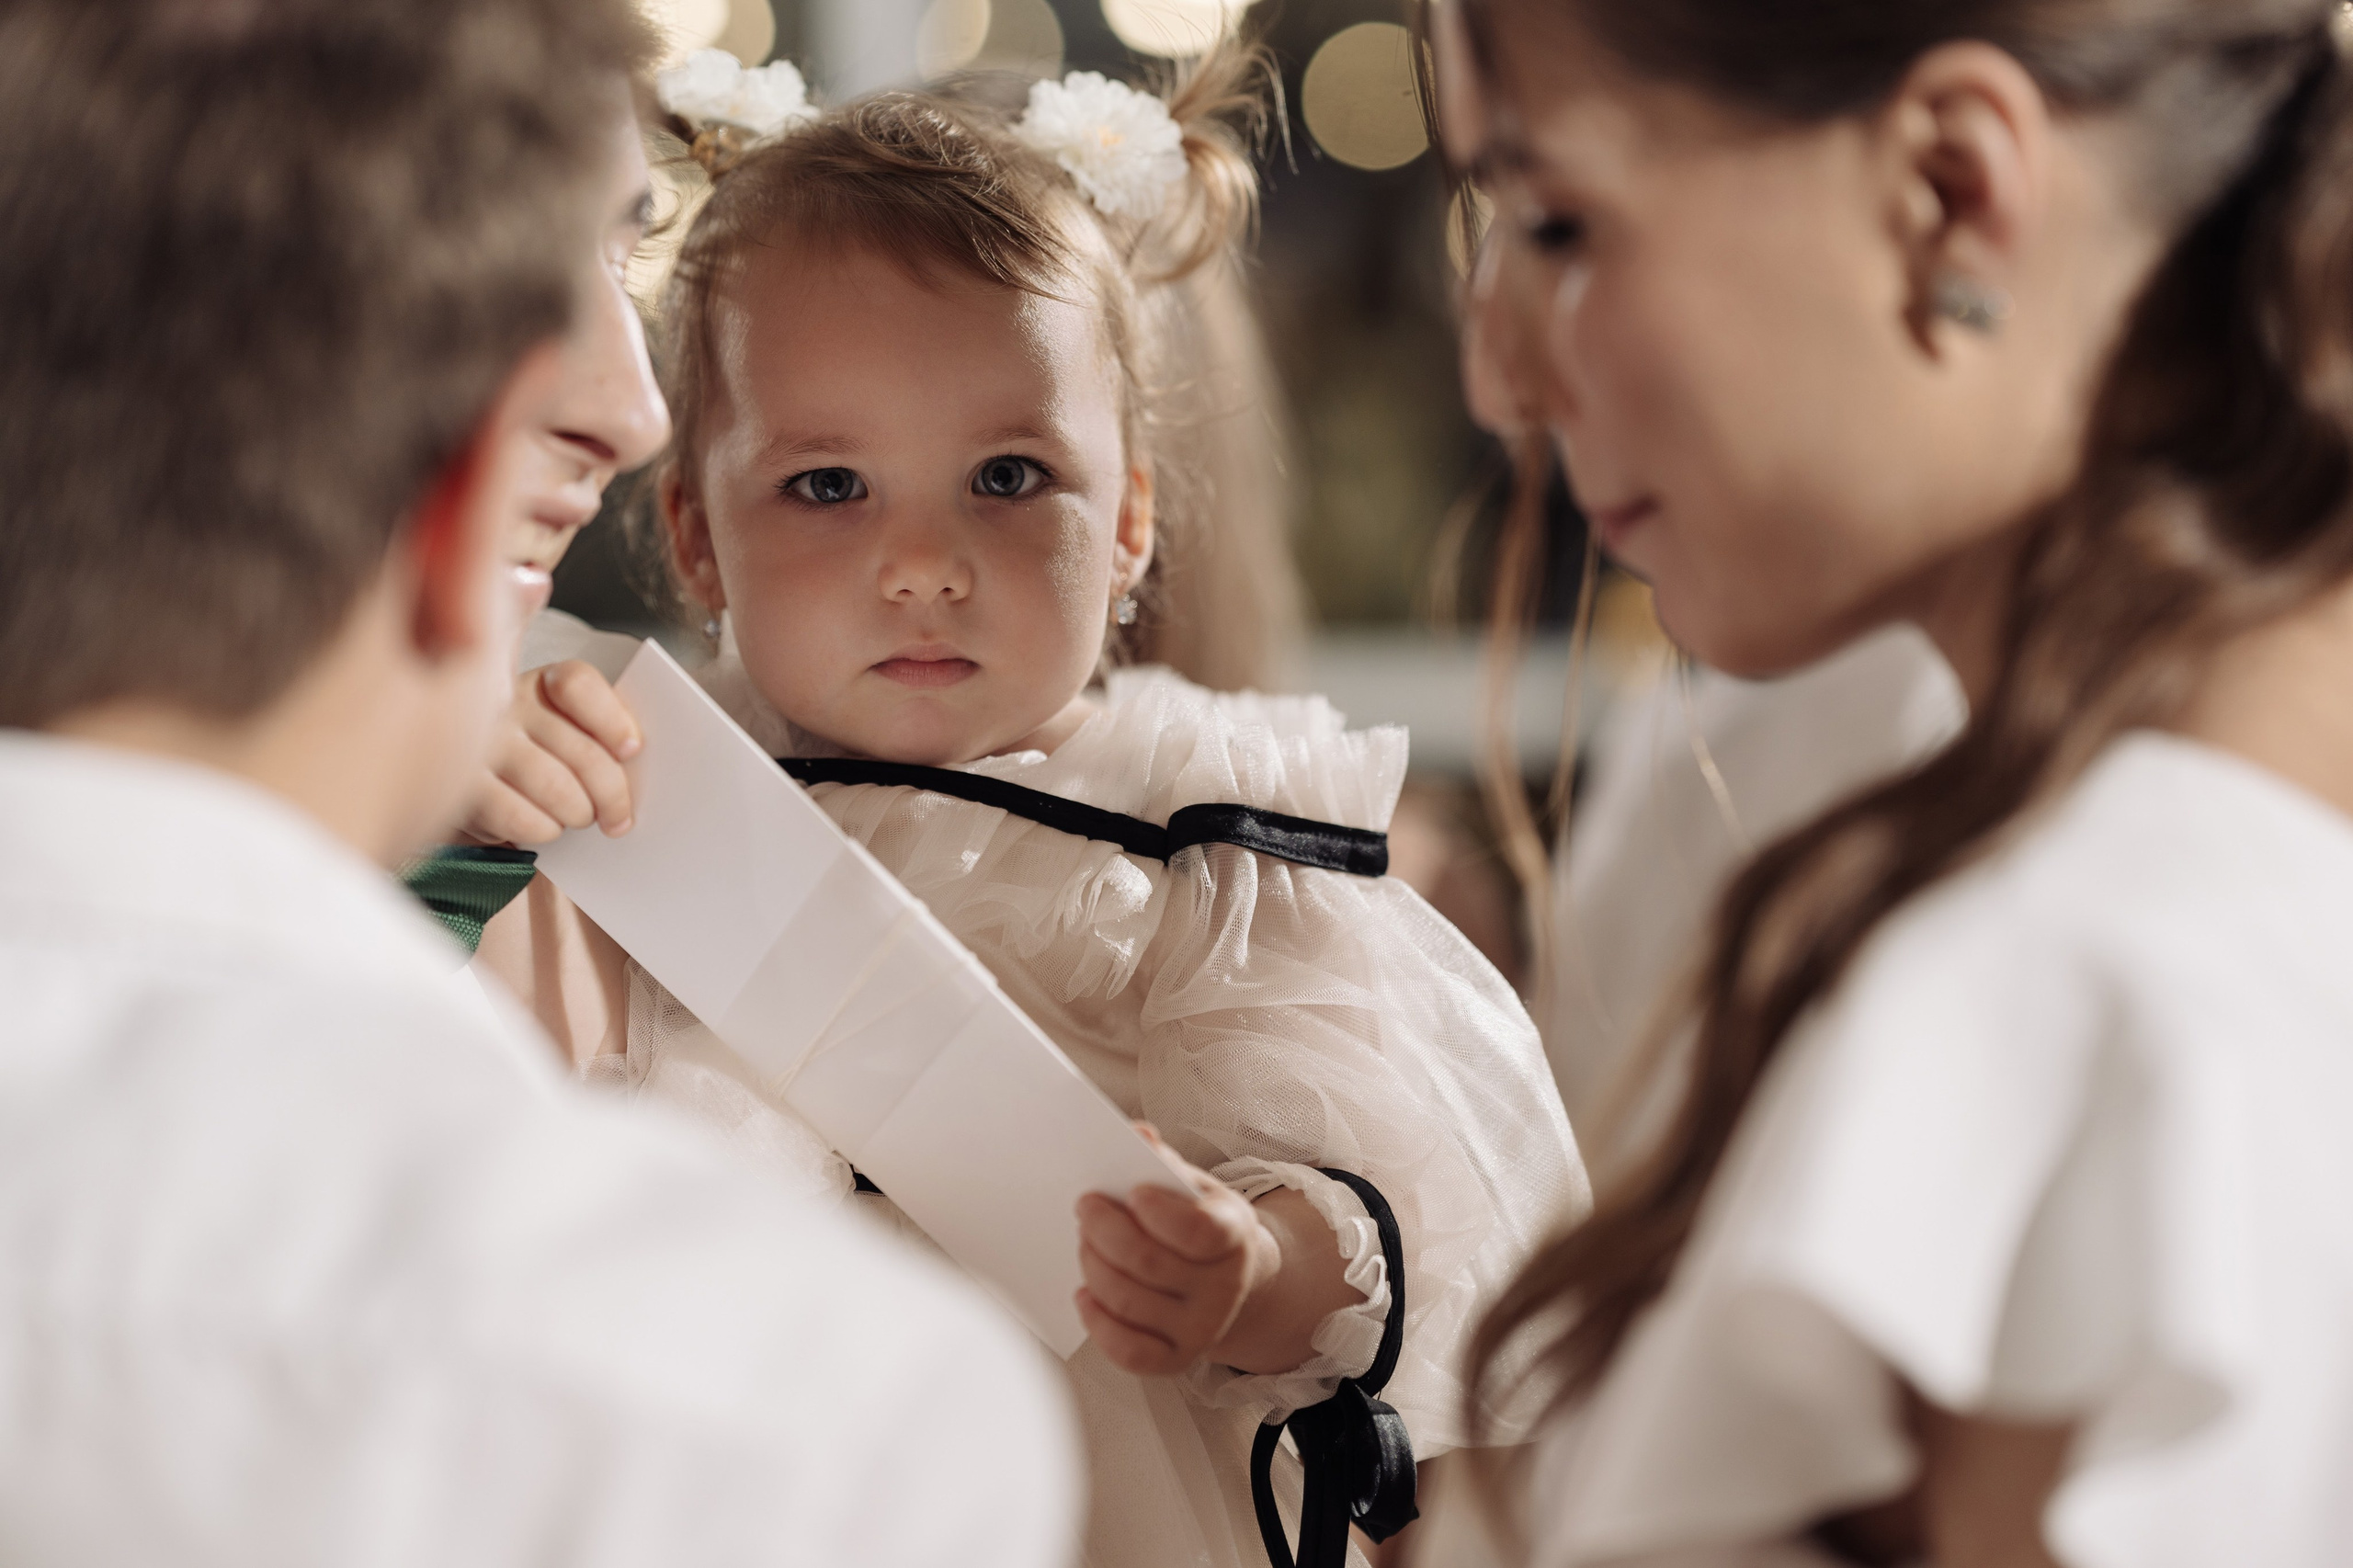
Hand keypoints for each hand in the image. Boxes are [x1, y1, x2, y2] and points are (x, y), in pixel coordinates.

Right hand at [463, 660, 641, 845]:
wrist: (469, 775)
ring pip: (556, 789)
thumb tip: (632, 760)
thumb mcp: (565, 728)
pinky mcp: (463, 788)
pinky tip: (543, 825)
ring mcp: (481, 745)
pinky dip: (543, 830)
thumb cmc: (536, 753)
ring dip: (579, 814)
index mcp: (542, 685)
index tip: (632, 750)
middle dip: (612, 797)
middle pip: (583, 753)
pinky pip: (520, 818)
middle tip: (618, 818)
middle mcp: (508, 706)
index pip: (578, 685)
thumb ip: (600, 733)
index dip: (613, 720)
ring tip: (578, 817)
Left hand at [1075, 1129, 1280, 1377]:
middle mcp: (1224, 1287)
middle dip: (1104, 1231)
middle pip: (1148, 1264)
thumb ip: (1163, 1161)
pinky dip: (1097, 1322)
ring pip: (1129, 1302)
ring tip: (1086, 1242)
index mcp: (1233, 1234)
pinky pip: (1130, 1352)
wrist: (1227, 1276)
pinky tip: (1086, 1293)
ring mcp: (1202, 1327)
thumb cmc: (1199, 1221)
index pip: (1199, 1231)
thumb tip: (1138, 1135)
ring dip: (1093, 1266)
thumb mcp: (1194, 1185)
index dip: (1159, 1213)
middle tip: (1086, 1207)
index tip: (1133, 1193)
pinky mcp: (1177, 1357)